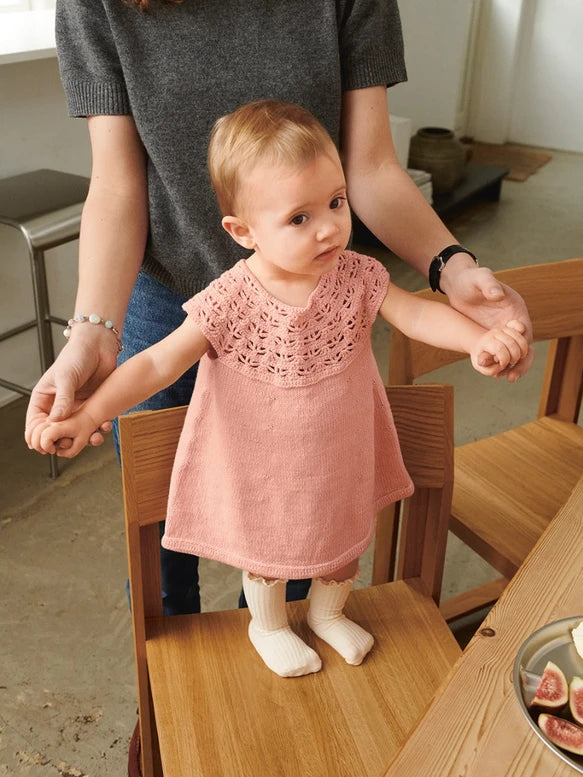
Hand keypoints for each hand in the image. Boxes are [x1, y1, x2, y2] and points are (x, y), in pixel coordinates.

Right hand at [24, 327, 115, 449]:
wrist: (99, 346)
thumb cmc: (76, 356)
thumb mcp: (66, 377)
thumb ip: (62, 399)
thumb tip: (56, 421)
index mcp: (44, 399)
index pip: (35, 423)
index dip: (39, 437)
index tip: (48, 447)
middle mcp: (58, 406)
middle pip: (57, 432)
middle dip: (64, 441)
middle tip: (72, 444)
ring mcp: (76, 407)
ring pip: (77, 431)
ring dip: (86, 438)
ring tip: (94, 438)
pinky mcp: (93, 406)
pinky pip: (94, 423)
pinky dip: (100, 428)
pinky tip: (105, 426)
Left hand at [441, 262, 533, 379]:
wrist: (457, 285)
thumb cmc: (470, 279)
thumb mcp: (480, 278)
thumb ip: (489, 284)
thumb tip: (497, 295)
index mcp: (515, 308)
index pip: (525, 332)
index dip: (523, 347)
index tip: (516, 358)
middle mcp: (511, 321)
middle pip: (522, 346)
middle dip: (519, 362)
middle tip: (511, 376)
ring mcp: (501, 329)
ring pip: (510, 352)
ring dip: (507, 365)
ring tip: (500, 377)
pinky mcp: (489, 335)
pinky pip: (497, 352)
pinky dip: (495, 362)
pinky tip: (489, 370)